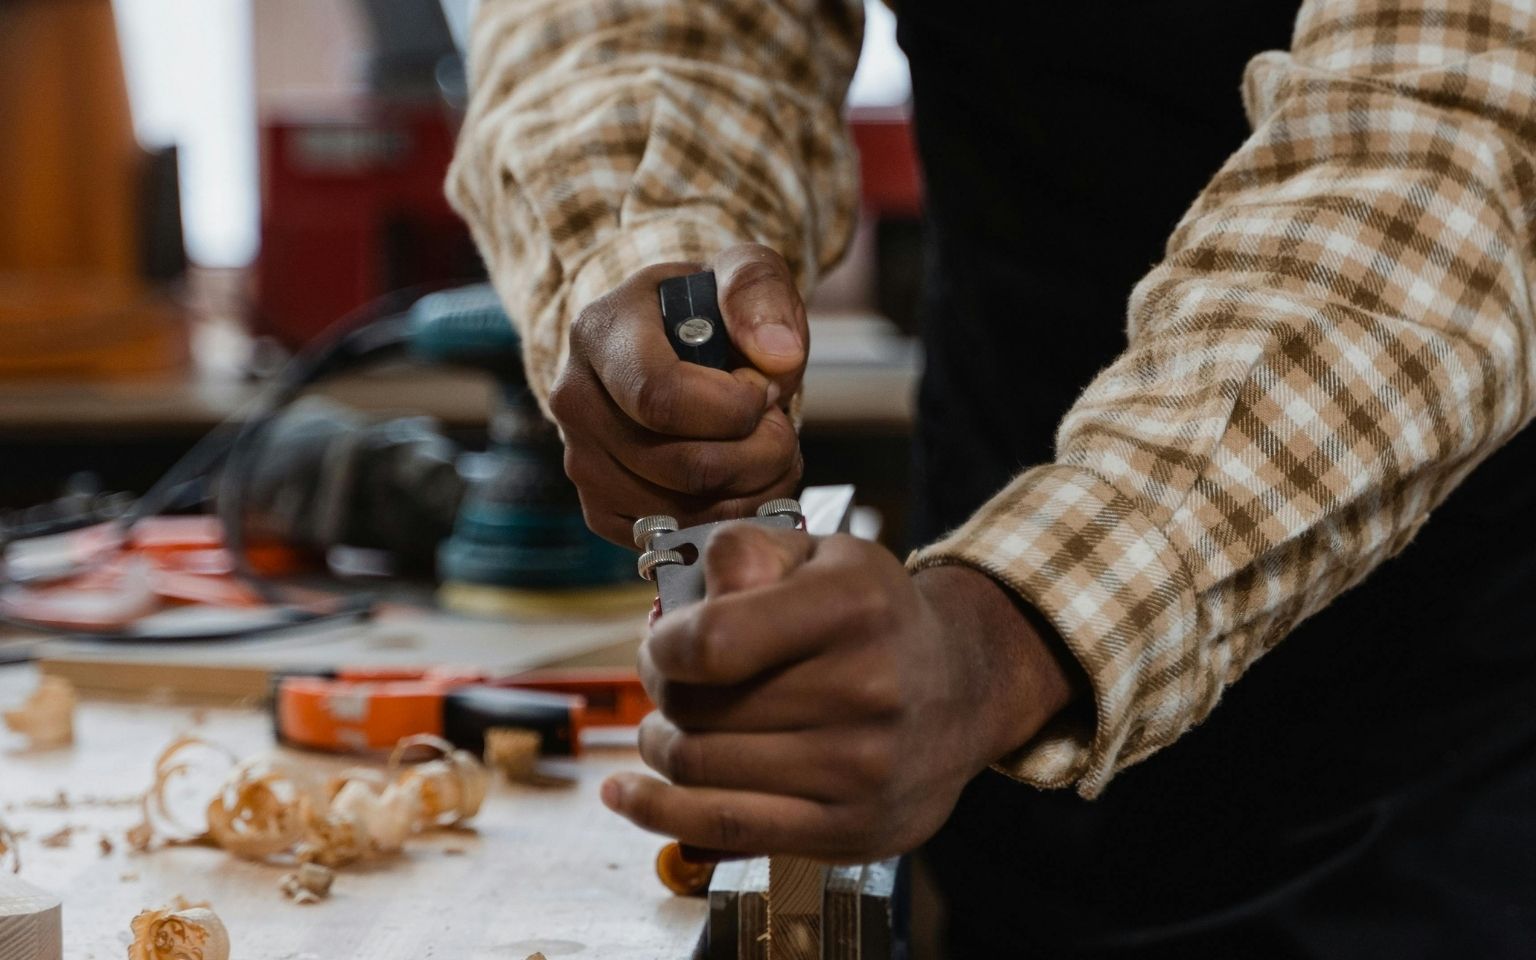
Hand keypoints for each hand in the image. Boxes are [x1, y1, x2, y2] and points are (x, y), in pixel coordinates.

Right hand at [549, 244, 807, 544]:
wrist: (668, 345)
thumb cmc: (709, 311)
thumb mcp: (741, 272)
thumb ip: (759, 293)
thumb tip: (777, 357)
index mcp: (601, 333)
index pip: (661, 397)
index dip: (733, 409)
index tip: (763, 390)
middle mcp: (575, 400)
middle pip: (682, 465)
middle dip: (760, 454)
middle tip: (780, 425)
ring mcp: (580, 461)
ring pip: (683, 510)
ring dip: (753, 490)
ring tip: (769, 450)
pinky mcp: (598, 508)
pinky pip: (672, 537)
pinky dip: (726, 519)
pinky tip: (743, 481)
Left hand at [601, 523, 1079, 861]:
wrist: (963, 688)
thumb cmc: (871, 616)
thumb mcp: (819, 554)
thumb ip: (744, 550)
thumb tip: (691, 603)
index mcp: (853, 607)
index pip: (711, 642)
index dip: (662, 646)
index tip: (662, 643)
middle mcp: (867, 689)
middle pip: (698, 710)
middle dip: (661, 693)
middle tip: (669, 682)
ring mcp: (862, 769)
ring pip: (700, 769)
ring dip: (661, 747)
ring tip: (669, 727)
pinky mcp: (850, 829)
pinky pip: (725, 830)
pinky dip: (657, 813)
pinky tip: (627, 794)